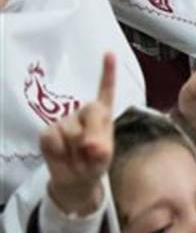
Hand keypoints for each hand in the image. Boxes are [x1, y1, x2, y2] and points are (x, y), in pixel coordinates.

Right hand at [40, 53, 116, 216]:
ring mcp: (64, 121)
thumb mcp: (103, 156)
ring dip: (77, 150)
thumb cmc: (93, 162)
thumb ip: (102, 148)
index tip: (109, 53)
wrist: (75, 179)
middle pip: (91, 110)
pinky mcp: (48, 132)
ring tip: (78, 157)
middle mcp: (83, 113)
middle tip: (92, 151)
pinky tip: (63, 156)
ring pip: (72, 131)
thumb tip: (90, 145)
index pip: (106, 91)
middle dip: (95, 133)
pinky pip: (54, 140)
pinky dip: (60, 153)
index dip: (108, 72)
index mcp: (102, 114)